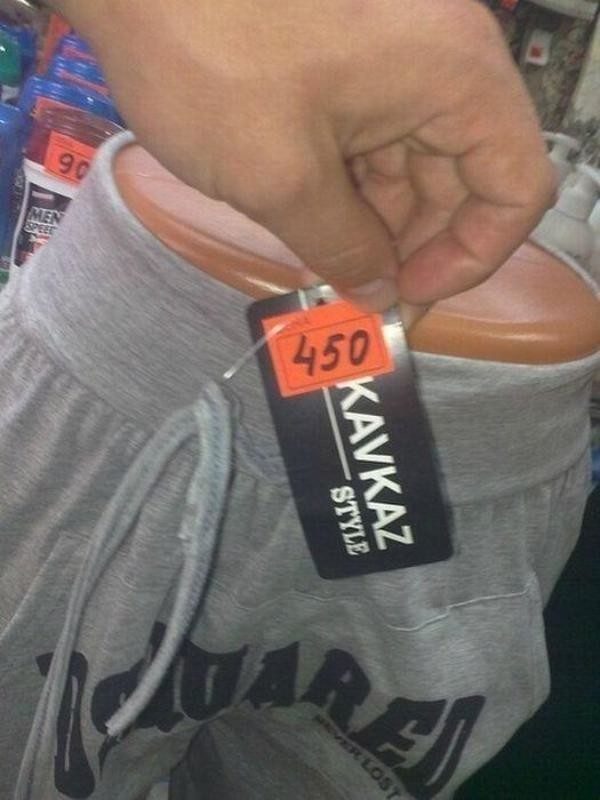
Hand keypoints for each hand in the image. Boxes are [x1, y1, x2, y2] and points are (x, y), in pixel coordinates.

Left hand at [52, 0, 555, 312]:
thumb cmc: (209, 58)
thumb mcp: (281, 178)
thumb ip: (343, 249)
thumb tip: (377, 294)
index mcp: (452, 76)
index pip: (515, 186)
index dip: (471, 257)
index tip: (407, 294)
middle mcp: (440, 61)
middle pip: (464, 179)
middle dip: (415, 248)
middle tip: (362, 298)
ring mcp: (394, 57)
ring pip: (414, 165)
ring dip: (378, 225)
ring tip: (328, 268)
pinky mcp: (351, 61)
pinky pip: (373, 141)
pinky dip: (350, 190)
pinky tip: (312, 223)